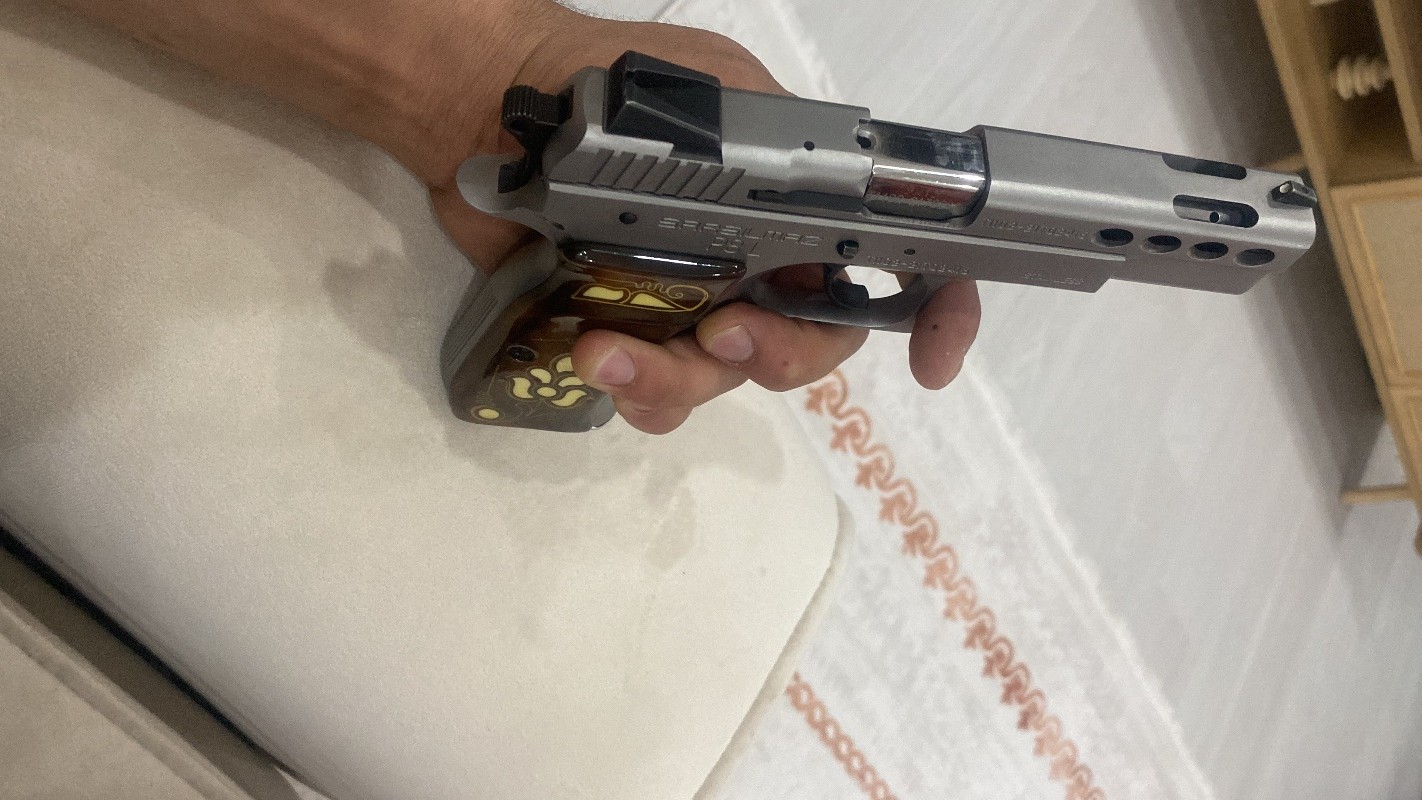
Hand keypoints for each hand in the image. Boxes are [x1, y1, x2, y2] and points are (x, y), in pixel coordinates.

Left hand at [424, 8, 980, 432]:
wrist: (489, 113)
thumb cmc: (613, 88)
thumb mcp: (724, 91)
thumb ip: (793, 146)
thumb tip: (841, 184)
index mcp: (799, 208)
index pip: (892, 263)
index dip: (935, 315)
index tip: (932, 364)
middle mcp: (762, 264)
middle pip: (815, 347)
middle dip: (782, 355)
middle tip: (727, 332)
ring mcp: (697, 304)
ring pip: (728, 379)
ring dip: (679, 377)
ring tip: (611, 348)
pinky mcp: (632, 331)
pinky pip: (660, 394)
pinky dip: (638, 393)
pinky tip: (600, 366)